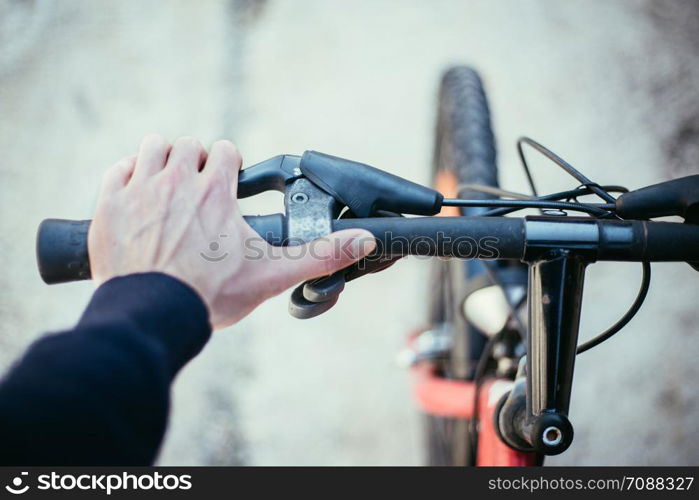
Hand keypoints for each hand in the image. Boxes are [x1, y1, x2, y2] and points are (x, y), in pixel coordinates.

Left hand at [88, 135, 375, 328]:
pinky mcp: (110, 204)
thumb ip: (321, 254)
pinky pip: (118, 169)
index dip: (229, 166)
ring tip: (170, 189)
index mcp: (215, 191)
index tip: (227, 185)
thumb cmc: (211, 295)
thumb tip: (364, 240)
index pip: (225, 151)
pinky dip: (128, 175)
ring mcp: (139, 189)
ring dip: (163, 160)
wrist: (153, 314)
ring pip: (152, 148)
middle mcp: (176, 180)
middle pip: (188, 146)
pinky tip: (138, 196)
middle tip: (199, 192)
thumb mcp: (273, 275)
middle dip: (197, 163)